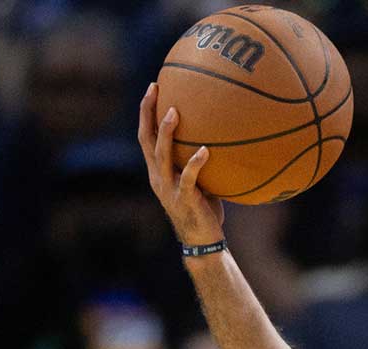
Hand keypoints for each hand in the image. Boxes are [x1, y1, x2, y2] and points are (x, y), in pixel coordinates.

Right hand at [138, 82, 224, 246]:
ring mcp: (168, 188)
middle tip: (155, 88)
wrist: (202, 243)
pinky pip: (188, 178)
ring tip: (174, 112)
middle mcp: (157, 177)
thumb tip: (222, 138)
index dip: (146, 112)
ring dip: (166, 133)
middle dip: (147, 112)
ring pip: (161, 155)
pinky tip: (207, 150)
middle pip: (145, 139)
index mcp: (158, 171)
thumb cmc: (205, 211)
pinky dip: (195, 163)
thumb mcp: (201, 182)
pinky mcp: (184, 199)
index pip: (145, 137)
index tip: (153, 87)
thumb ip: (203, 163)